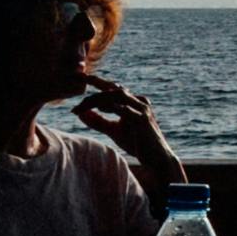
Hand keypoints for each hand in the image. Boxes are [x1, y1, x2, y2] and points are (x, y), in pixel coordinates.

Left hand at [66, 73, 182, 189]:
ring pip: (117, 95)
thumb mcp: (113, 130)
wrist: (157, 159)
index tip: (81, 77)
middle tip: (79, 82)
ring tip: (82, 104)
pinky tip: (98, 107)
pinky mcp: (142, 119)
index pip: (113, 88)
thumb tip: (80, 114)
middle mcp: (138, 101)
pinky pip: (123, 109)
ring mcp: (142, 109)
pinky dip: (110, 106)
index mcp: (133, 102)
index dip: (97, 81)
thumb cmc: (137, 144)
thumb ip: (98, 121)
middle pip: (113, 89)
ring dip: (98, 98)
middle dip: (95, 84)